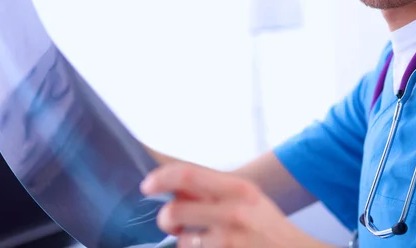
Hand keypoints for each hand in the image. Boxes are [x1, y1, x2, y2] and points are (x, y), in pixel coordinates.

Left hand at [140, 162, 328, 247]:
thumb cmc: (268, 226)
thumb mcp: (247, 197)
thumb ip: (213, 189)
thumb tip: (173, 185)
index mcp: (238, 189)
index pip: (187, 174)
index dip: (160, 178)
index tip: (147, 185)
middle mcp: (233, 213)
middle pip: (174, 210)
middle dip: (165, 217)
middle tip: (170, 220)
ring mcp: (229, 242)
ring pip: (182, 240)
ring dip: (186, 241)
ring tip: (207, 240)